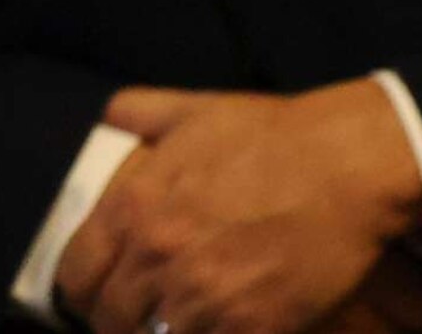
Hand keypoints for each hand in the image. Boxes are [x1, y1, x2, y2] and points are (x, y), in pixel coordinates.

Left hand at [55, 81, 421, 333]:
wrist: (345, 167)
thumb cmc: (271, 135)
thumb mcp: (192, 110)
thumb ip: (139, 112)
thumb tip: (111, 119)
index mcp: (134, 208)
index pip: (76, 274)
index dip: (82, 290)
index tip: (97, 295)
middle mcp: (158, 257)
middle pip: (110, 319)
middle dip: (120, 323)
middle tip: (141, 319)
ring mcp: (205, 298)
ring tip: (190, 321)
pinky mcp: (254, 327)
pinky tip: (230, 326)